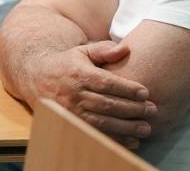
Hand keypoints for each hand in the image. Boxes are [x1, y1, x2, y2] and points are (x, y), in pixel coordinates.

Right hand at [28, 41, 156, 148]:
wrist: (37, 77)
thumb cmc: (67, 63)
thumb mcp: (83, 51)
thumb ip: (104, 49)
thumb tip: (125, 49)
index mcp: (79, 74)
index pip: (106, 83)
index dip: (127, 89)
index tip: (145, 92)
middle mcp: (74, 95)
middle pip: (107, 105)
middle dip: (132, 109)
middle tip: (152, 111)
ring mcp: (72, 113)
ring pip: (102, 123)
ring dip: (126, 128)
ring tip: (146, 128)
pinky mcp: (72, 126)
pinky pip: (95, 135)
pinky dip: (114, 140)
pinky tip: (132, 140)